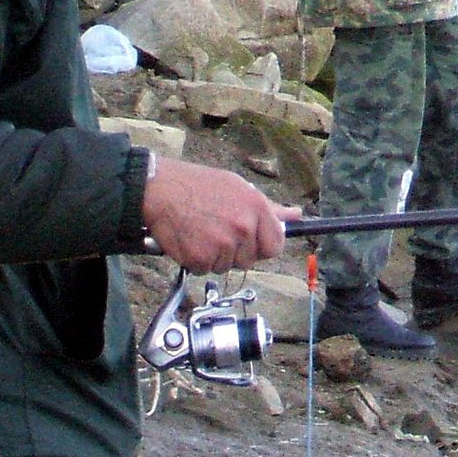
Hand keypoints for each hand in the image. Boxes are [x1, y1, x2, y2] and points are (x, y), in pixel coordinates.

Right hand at [142, 157, 298, 273]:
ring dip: (215, 256)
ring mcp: (222, 245)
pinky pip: (206, 270)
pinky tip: (191, 239)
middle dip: (236, 252)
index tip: (251, 242)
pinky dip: (197, 260)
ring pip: (227, 267)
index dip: (262, 246)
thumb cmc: (199, 186)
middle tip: (219, 231)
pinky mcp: (201, 259)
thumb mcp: (238, 188)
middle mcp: (243, 228)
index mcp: (257, 208)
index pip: (275, 246)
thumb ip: (269, 208)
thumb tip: (296, 215)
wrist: (161, 190)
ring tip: (202, 231)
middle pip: (250, 260)